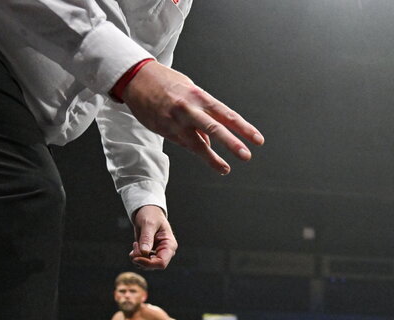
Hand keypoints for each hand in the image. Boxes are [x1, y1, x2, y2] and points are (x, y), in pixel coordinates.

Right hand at [121, 61, 263, 174]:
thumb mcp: (189, 91)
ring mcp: (176, 121)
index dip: (243, 128)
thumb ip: (203, 115)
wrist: (136, 78)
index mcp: (199, 96)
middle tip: (246, 155)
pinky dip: (197, 150)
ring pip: (197, 142)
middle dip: (232, 143)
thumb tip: (210, 141)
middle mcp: (189, 108)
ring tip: (225, 168)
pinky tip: (208, 157)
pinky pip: (184, 143)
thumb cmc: (166, 83)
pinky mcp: (165, 130)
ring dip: (212, 158)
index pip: (226, 114)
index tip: (257, 140)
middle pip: (214, 127)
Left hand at [131, 205, 176, 269]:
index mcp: (169, 245)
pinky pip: (143, 262)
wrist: (147, 212)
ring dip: (137, 258)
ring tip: (135, 244)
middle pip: (153, 266)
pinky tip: (135, 247)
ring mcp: (158, 253)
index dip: (148, 263)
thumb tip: (144, 252)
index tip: (136, 258)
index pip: (161, 263)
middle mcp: (165, 251)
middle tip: (135, 245)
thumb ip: (146, 238)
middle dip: (141, 259)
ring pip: (147, 266)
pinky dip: (136, 257)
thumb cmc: (151, 215)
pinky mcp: (151, 253)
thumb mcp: (148, 224)